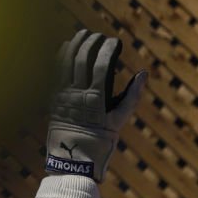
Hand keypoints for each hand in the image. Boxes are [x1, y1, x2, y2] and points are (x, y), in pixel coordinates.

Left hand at [46, 29, 147, 181]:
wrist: (73, 162)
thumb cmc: (100, 144)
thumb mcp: (118, 122)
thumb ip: (132, 96)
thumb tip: (144, 74)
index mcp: (96, 100)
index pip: (102, 65)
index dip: (108, 49)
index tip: (114, 41)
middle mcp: (78, 94)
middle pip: (83, 58)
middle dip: (92, 42)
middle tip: (99, 35)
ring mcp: (63, 95)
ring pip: (67, 61)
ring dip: (75, 44)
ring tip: (84, 35)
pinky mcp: (53, 97)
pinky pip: (56, 70)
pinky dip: (61, 55)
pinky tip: (67, 47)